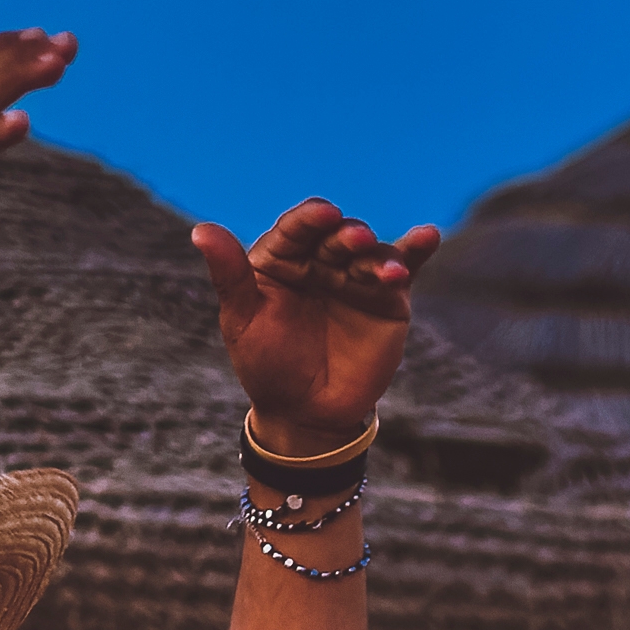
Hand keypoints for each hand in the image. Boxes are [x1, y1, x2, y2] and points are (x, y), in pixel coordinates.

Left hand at [195, 199, 440, 454]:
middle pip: (337, 237)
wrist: (307, 413)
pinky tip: (428, 236)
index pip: (296, 229)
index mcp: (282, 259)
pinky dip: (416, 252)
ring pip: (372, 255)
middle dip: (347, 237)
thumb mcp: (243, 320)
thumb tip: (200, 230)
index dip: (310, 220)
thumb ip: (230, 275)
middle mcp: (320, 261)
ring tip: (389, 271)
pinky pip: (402, 270)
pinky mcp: (388, 300)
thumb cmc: (268, 365)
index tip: (323, 215)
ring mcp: (355, 279)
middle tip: (353, 241)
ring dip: (382, 256)